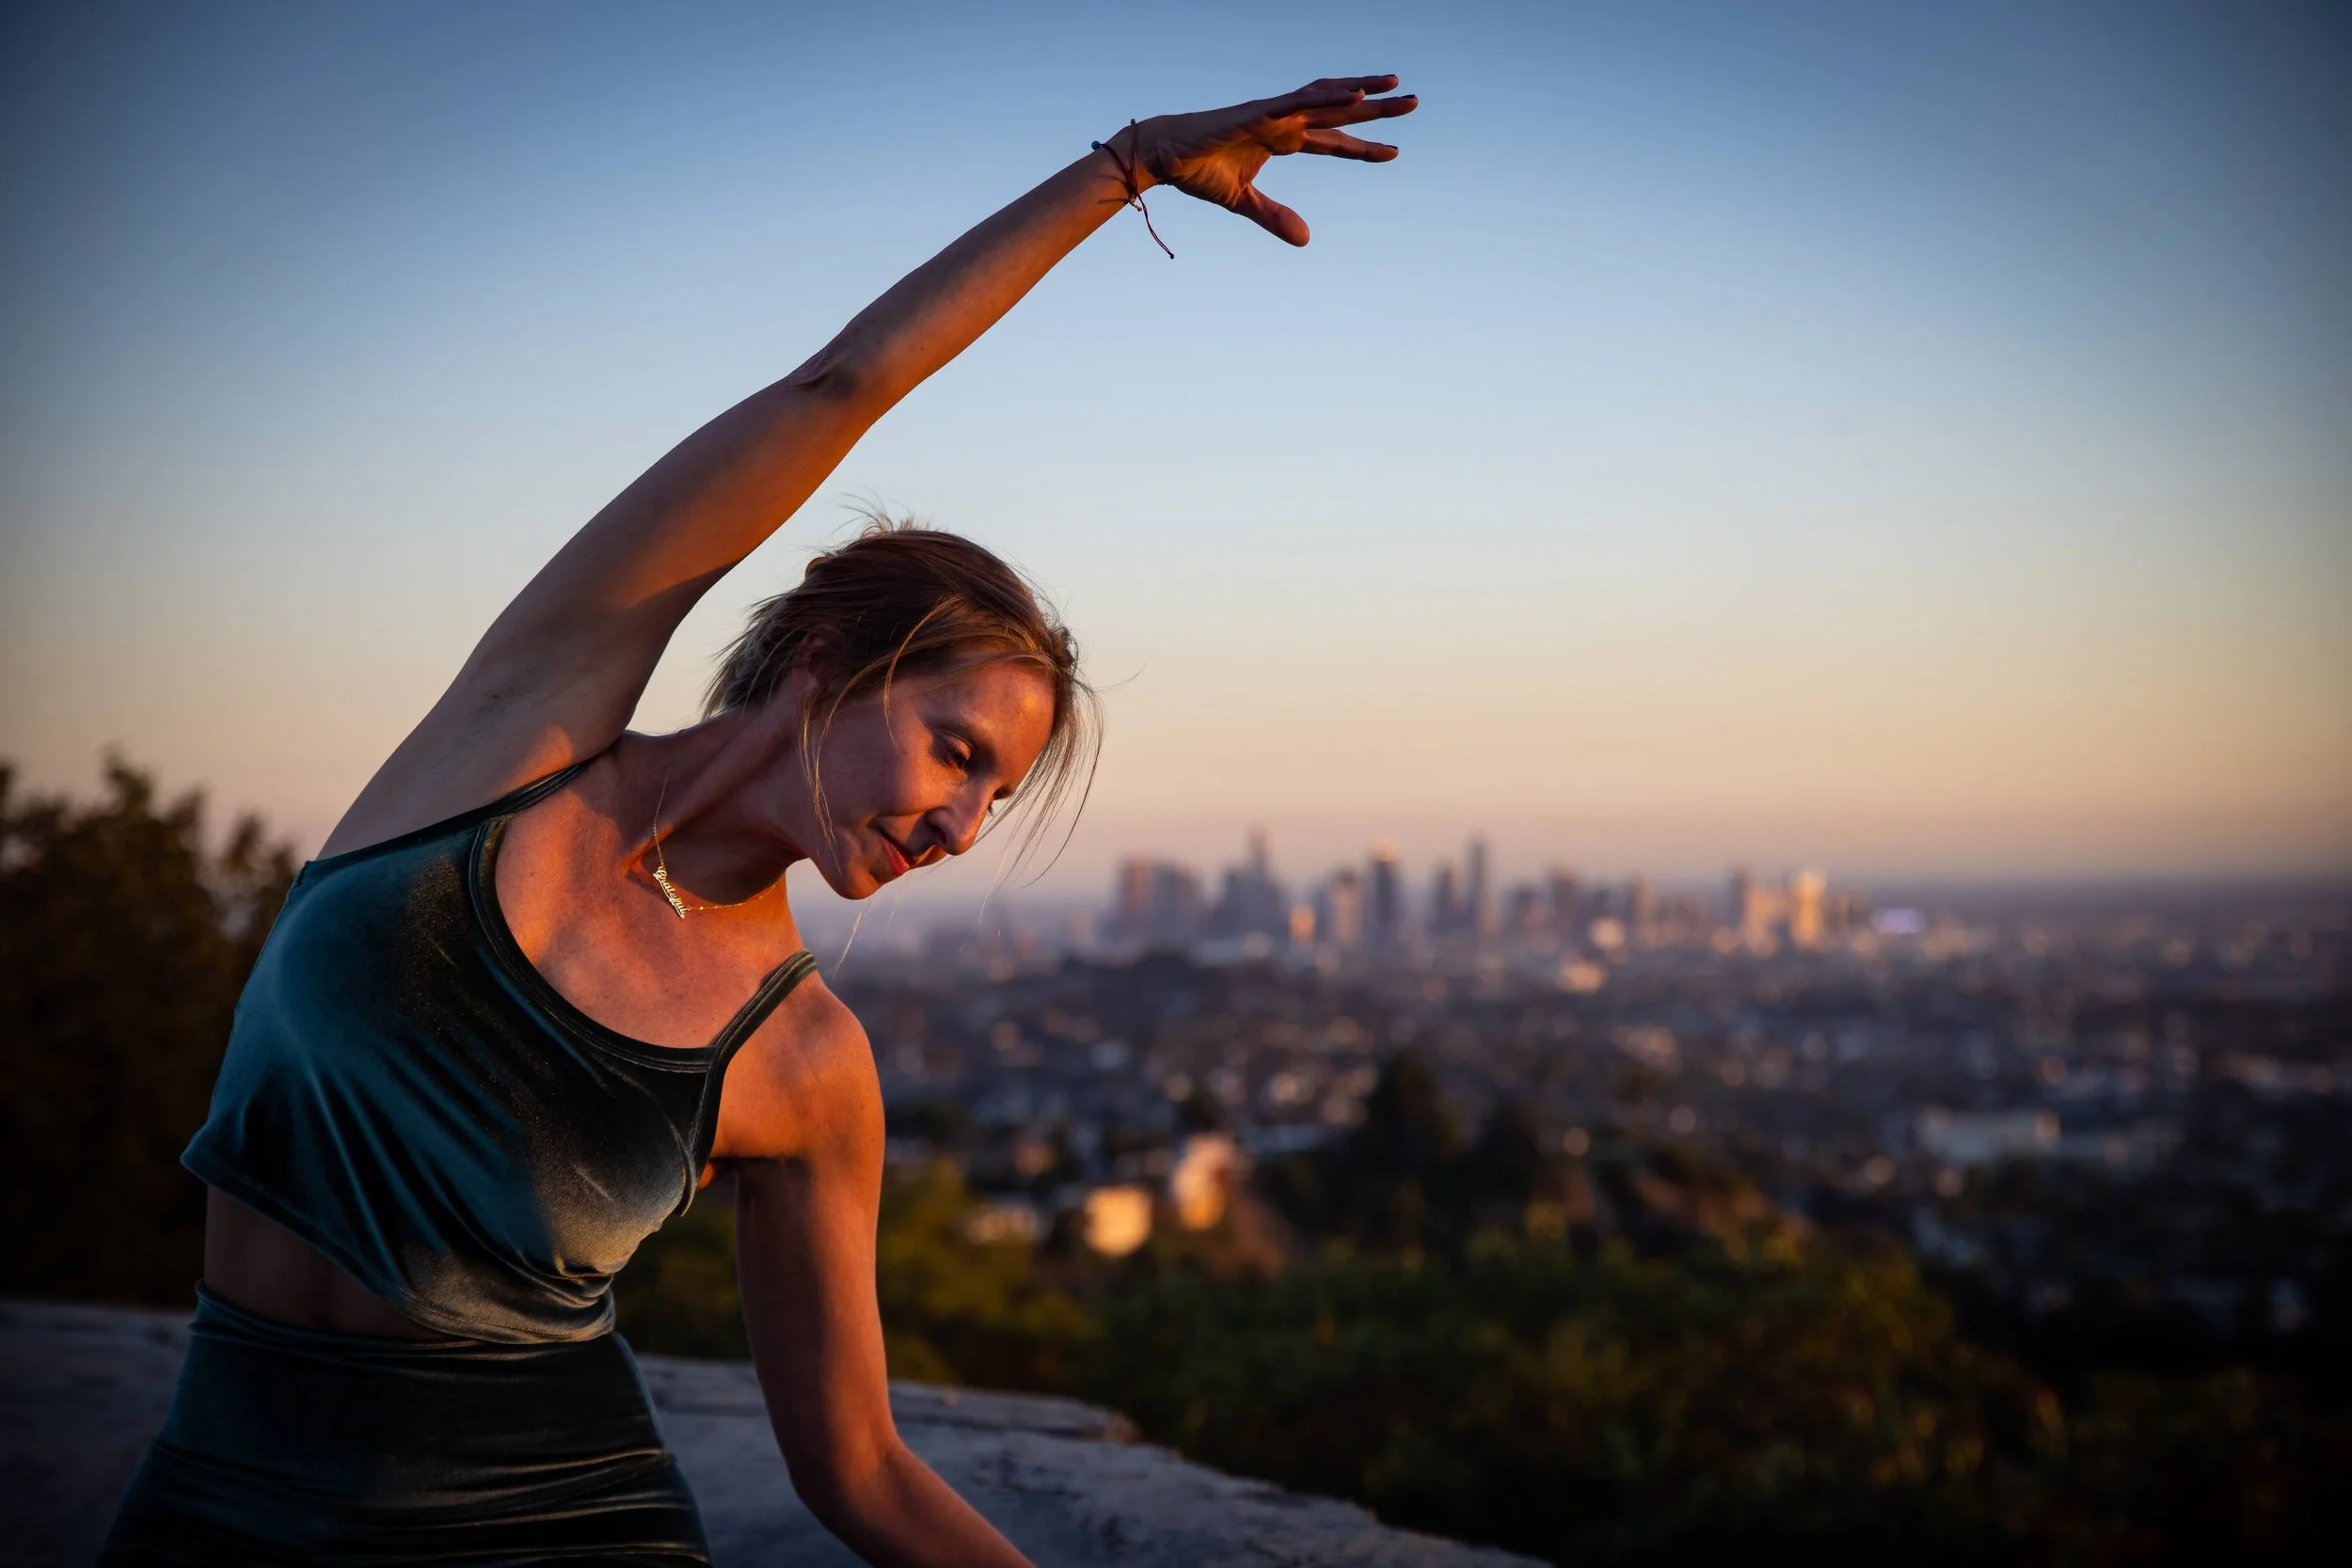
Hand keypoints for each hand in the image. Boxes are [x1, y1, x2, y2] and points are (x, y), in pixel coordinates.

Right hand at [1121, 75, 1416, 246]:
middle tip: (1414, 102)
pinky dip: (1327, 98)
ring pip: (1325, 99)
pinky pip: (1298, 103)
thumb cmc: (1199, 171)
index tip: (1394, 152)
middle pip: (1339, 114)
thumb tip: (1307, 242)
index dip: (1363, 147)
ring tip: (1393, 85)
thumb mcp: (1243, 203)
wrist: (1164, 155)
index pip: (1332, 143)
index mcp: (1282, 140)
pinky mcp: (1257, 113)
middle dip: (1377, 109)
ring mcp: (1273, 113)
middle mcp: (1284, 121)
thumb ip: (1274, 218)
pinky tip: (1354, 94)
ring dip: (1360, 92)